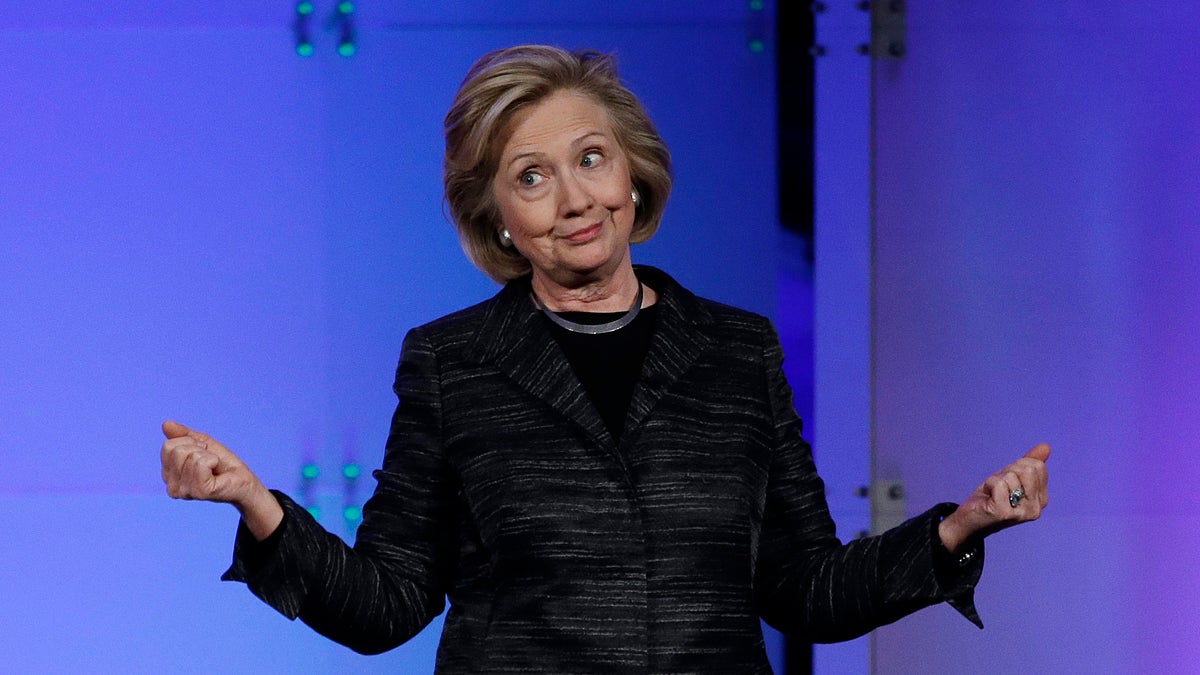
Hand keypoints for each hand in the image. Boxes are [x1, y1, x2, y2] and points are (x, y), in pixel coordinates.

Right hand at [160, 420, 282, 539]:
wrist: (243, 479)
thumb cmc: (223, 463)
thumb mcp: (202, 443)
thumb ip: (184, 434)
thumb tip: (166, 424)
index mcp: (169, 474)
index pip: (168, 446)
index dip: (190, 442)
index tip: (203, 452)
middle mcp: (172, 486)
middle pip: (176, 450)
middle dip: (198, 448)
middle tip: (210, 460)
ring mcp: (184, 491)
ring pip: (190, 455)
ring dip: (208, 455)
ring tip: (214, 467)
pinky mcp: (199, 491)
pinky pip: (201, 463)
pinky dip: (213, 460)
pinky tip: (216, 472)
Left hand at [938, 444, 1049, 552]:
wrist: (970, 519)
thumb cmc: (991, 497)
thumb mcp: (1011, 477)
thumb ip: (1029, 463)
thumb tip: (1046, 446)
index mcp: (1042, 499)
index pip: (1037, 466)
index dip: (1017, 467)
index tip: (1007, 480)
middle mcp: (1037, 508)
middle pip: (1028, 469)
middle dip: (1008, 471)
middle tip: (999, 487)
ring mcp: (1022, 512)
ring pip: (1012, 476)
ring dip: (996, 480)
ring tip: (993, 494)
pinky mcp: (1006, 513)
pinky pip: (999, 483)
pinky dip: (989, 485)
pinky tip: (987, 498)